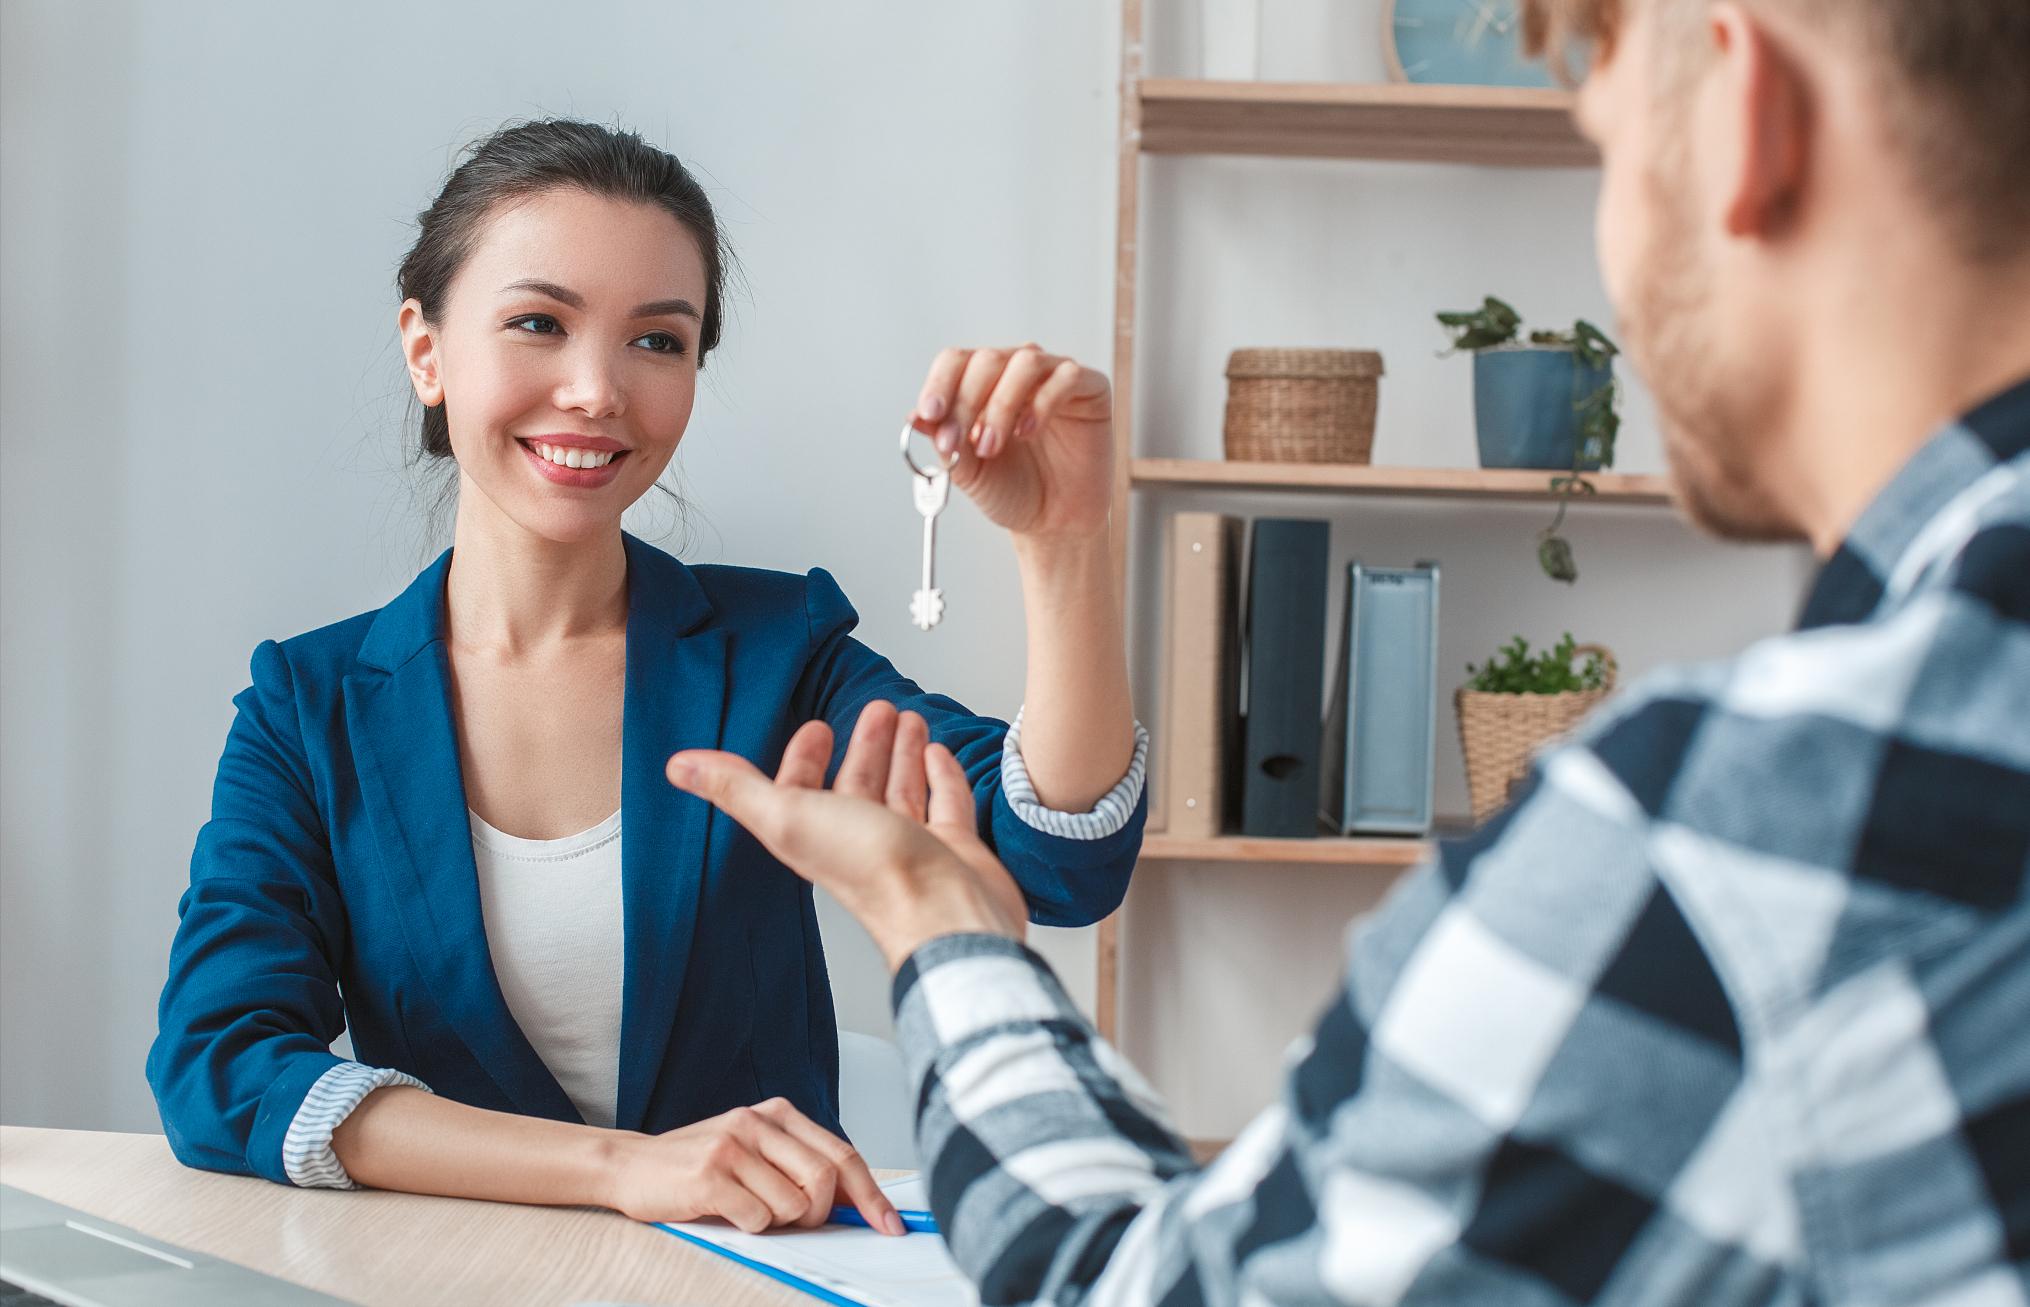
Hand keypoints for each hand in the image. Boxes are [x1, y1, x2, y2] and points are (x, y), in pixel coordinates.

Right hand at [604, 1097, 902, 1234]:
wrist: (632, 1165)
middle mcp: (759, 1121)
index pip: (843, 1154)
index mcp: (778, 1113)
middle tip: (797, 1223)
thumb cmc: (700, 1164)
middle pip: (826, 1179)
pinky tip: (726, 1212)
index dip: (872, 1196)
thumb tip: (856, 1202)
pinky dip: (749, 1227)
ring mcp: (734, 1144)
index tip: (892, 1225)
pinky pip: (758, 1219)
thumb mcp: (756, 1152)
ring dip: (777, 1222)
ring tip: (747, 1208)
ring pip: (794, 1205)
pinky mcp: (710, 1174)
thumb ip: (800, 1166)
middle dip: (821, 1216)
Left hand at [666, 701, 1025, 968]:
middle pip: (859, 783)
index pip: (805, 790)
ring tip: (907, 720)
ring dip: (901, 754)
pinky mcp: (952, 848)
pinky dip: (941, 777)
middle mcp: (862, 840)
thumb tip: (678, 768)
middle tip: (876, 710)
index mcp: (818, 835)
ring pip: (902, 789)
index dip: (806, 758)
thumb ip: (735, 789)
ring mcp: (910, 845)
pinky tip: (938, 756)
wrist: (946, 913)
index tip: (815, 727)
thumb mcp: (788, 816)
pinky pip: (945, 803)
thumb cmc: (873, 874)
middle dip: (865, 745)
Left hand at [912, 345, 1112, 541]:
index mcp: (983, 385)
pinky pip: (1066, 376)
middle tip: (963, 442)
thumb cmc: (1013, 491)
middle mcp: (1016, 374)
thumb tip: (916, 417)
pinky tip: (1028, 432)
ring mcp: (1054, 377)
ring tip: (993, 445)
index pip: (956, 362)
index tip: (930, 413)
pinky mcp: (1090, 389)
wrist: (1053, 523)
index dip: (940, 384)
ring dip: (1002, 404)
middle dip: (968, 402)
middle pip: (986, 359)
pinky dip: (1043, 403)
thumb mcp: (969, 471)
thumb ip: (945, 442)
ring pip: (1025, 361)